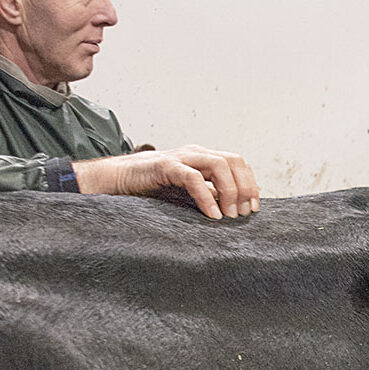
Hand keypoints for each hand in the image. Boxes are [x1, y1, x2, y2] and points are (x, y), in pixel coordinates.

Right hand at [72, 145, 259, 218]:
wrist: (115, 180)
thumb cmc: (150, 188)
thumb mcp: (186, 193)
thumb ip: (207, 196)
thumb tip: (232, 211)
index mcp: (203, 158)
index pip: (238, 163)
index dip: (250, 184)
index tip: (253, 208)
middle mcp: (196, 153)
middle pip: (234, 161)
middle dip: (245, 187)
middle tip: (243, 214)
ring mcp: (181, 157)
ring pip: (219, 165)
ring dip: (230, 191)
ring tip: (229, 216)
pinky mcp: (165, 166)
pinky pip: (192, 177)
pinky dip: (206, 196)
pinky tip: (212, 214)